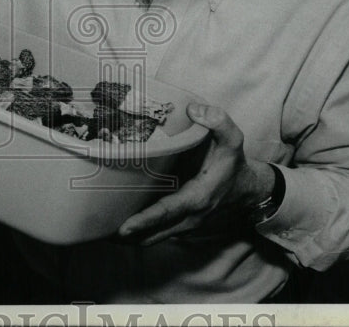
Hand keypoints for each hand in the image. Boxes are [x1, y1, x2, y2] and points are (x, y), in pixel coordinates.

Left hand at [118, 103, 274, 245]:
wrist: (250, 189)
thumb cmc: (235, 164)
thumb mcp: (233, 139)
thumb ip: (218, 121)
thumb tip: (194, 109)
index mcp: (198, 197)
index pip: (167, 212)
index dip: (145, 220)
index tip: (123, 228)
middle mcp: (191, 217)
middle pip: (154, 233)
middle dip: (128, 236)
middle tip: (99, 232)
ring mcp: (187, 225)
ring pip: (155, 238)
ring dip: (132, 239)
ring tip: (103, 232)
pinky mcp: (184, 224)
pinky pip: (160, 233)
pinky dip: (142, 233)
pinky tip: (122, 224)